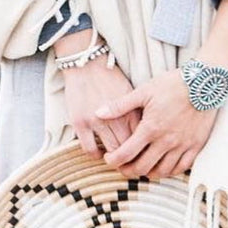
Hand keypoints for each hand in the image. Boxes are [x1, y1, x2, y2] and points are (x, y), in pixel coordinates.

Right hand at [56, 31, 140, 158]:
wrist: (87, 63)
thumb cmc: (110, 78)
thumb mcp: (130, 93)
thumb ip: (137, 114)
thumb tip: (146, 133)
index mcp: (130, 111)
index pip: (141, 139)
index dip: (143, 150)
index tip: (142, 156)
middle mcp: (115, 118)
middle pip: (128, 148)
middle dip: (131, 159)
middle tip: (131, 165)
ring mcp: (96, 122)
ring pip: (111, 151)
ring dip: (114, 159)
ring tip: (116, 160)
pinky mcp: (80, 123)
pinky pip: (89, 149)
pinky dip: (96, 155)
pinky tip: (99, 153)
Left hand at [94, 69, 218, 178]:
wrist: (206, 81)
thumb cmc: (173, 84)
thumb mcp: (144, 91)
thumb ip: (120, 105)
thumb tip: (98, 112)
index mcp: (150, 128)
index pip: (125, 154)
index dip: (113, 160)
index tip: (109, 158)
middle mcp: (166, 141)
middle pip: (141, 168)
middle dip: (127, 170)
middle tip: (122, 166)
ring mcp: (182, 146)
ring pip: (161, 172)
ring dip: (147, 173)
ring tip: (141, 167)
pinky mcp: (195, 147)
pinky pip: (181, 168)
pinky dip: (169, 171)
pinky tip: (162, 166)